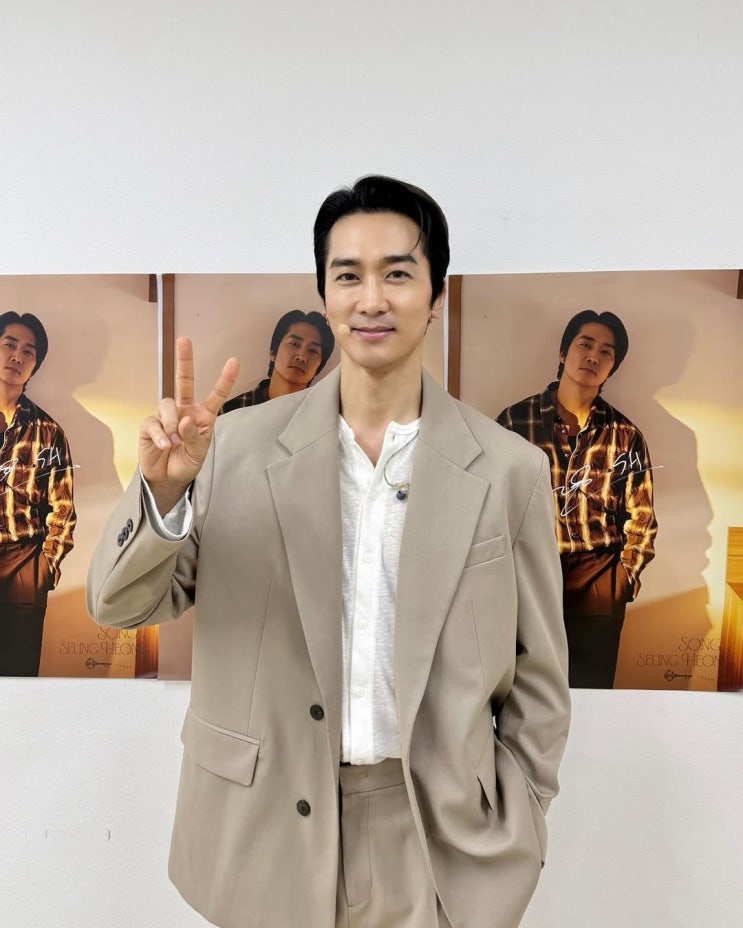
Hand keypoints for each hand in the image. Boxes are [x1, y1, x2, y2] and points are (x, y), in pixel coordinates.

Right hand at [139, 337, 238, 513]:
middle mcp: (185, 410)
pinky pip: (154, 421)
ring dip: (173, 423)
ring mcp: (167, 415)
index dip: (224, 379)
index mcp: (203, 415)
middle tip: (185, 340)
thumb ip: (194, 435)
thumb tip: (184, 419)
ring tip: (175, 441)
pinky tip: (165, 444)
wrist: (168, 478)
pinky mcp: (150, 424)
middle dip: (184, 360)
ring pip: (168, 404)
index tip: (234, 361)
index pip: (215, 395)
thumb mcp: (199, 452)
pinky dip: (161, 434)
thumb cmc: (187, 462)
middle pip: (184, 381)